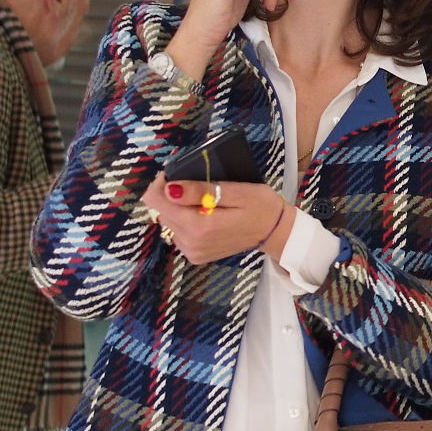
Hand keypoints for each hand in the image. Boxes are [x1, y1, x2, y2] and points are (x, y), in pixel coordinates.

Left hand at [143, 175, 289, 265]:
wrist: (276, 232)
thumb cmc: (261, 206)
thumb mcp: (237, 191)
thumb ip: (202, 191)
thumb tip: (170, 189)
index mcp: (198, 226)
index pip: (155, 200)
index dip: (162, 183)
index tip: (179, 174)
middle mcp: (190, 242)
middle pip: (161, 210)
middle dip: (175, 196)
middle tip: (201, 187)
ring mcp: (191, 251)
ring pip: (169, 221)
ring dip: (181, 209)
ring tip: (207, 202)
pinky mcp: (195, 255)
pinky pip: (178, 233)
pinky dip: (188, 221)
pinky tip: (207, 216)